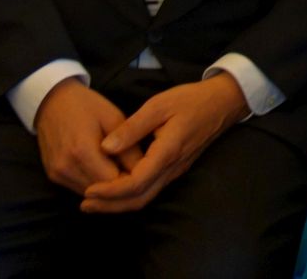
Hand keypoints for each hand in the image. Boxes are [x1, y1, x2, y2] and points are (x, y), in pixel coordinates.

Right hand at [33, 79, 141, 196]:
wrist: (52, 100)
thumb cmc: (87, 105)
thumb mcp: (114, 118)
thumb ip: (129, 149)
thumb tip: (145, 173)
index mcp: (82, 150)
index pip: (113, 183)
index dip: (131, 179)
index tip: (142, 169)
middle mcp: (66, 167)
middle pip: (102, 192)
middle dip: (120, 185)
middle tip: (132, 168)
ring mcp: (57, 174)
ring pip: (91, 195)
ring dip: (107, 187)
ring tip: (117, 166)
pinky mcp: (53, 176)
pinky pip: (79, 189)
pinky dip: (94, 183)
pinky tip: (101, 167)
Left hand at [81, 75, 250, 212]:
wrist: (222, 103)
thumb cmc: (190, 100)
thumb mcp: (158, 105)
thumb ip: (132, 127)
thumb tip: (105, 147)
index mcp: (167, 152)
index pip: (135, 183)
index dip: (110, 191)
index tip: (88, 189)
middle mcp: (172, 169)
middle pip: (140, 199)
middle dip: (110, 206)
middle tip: (85, 204)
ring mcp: (175, 171)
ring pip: (146, 198)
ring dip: (119, 204)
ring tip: (94, 202)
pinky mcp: (175, 169)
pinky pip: (151, 190)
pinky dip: (130, 196)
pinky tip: (115, 190)